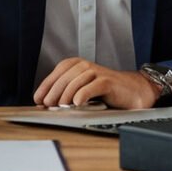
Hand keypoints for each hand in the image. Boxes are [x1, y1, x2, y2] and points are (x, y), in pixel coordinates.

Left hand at [33, 57, 158, 109]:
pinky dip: (83, 94)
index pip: (58, 72)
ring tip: (61, 106)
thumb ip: (68, 91)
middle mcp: (86, 65)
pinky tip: (77, 102)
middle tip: (48, 105)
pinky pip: (93, 86)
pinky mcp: (108, 82)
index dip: (46, 84)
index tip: (38, 98)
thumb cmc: (106, 91)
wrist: (133, 91)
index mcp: (78, 65)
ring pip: (76, 81)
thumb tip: (47, 102)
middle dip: (53, 92)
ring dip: (66, 94)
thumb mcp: (83, 88)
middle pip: (65, 77)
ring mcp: (98, 72)